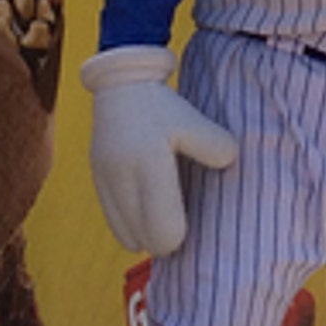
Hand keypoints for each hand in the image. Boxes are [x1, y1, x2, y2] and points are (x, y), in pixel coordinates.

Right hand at [82, 46, 238, 255]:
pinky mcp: (96, 181)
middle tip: (185, 225)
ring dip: (149, 234)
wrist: (123, 84)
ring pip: (128, 236)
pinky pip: (115, 223)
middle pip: (147, 240)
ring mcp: (105, 181)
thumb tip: (229, 166)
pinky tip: (149, 217)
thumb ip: (217, 147)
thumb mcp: (196, 121)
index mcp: (148, 164)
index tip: (194, 226)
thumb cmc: (165, 106)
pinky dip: (133, 226)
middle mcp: (122, 177)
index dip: (182, 237)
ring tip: (168, 219)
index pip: (165, 230)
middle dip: (167, 240)